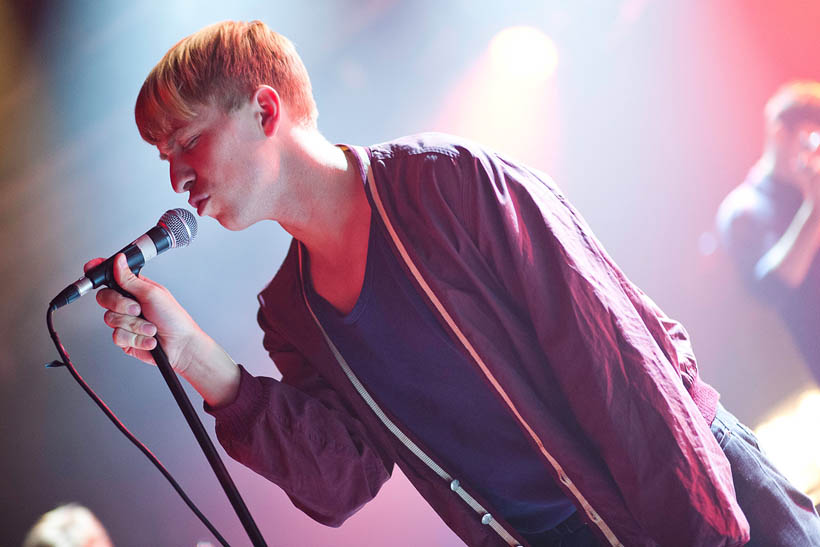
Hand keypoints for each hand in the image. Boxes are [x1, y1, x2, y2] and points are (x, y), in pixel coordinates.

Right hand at [84, 253, 200, 373]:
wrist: (180, 346)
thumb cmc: (173, 318)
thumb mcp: (152, 294)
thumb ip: (130, 279)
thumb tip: (119, 260)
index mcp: (135, 289)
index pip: (112, 277)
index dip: (99, 272)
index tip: (91, 268)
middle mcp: (127, 304)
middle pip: (104, 298)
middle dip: (122, 305)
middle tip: (138, 309)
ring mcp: (125, 322)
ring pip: (111, 319)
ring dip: (135, 325)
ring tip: (150, 327)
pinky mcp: (124, 338)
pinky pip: (117, 336)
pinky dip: (136, 338)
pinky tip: (148, 338)